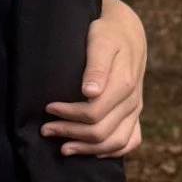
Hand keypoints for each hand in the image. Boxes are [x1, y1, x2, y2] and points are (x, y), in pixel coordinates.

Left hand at [43, 0, 145, 157]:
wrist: (127, 31)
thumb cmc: (107, 33)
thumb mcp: (100, 41)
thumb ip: (96, 66)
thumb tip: (90, 92)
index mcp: (123, 85)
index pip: (93, 113)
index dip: (68, 115)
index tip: (48, 108)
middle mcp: (132, 101)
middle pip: (101, 132)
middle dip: (70, 133)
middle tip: (45, 130)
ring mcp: (135, 109)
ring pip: (116, 142)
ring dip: (87, 149)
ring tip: (63, 148)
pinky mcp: (135, 113)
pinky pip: (130, 141)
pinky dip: (111, 151)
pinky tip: (91, 151)